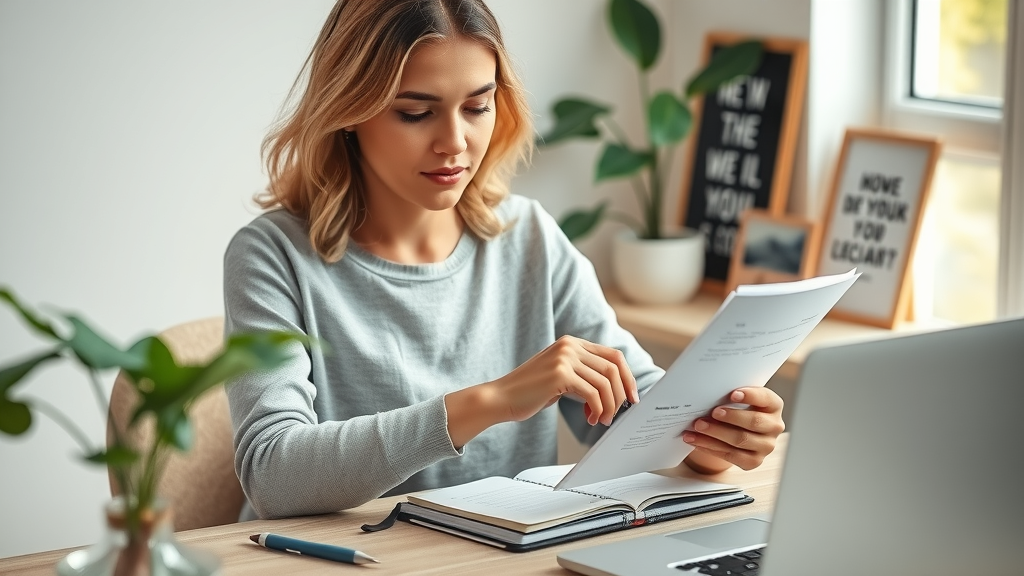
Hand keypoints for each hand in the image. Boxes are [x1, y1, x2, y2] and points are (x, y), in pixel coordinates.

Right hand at [445, 336, 639, 447]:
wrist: (500, 398)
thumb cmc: (529, 392)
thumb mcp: (560, 376)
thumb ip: (582, 374)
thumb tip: (614, 389)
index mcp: (571, 342)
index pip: (613, 355)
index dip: (627, 377)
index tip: (631, 397)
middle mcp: (569, 346)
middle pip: (614, 367)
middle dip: (622, 393)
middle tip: (619, 413)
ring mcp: (564, 358)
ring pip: (605, 382)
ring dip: (609, 405)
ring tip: (601, 420)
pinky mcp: (560, 374)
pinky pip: (593, 393)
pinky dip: (598, 409)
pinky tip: (590, 418)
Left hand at [681, 387, 784, 474]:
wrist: (737, 430)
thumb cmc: (738, 409)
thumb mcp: (739, 399)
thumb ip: (731, 396)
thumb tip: (709, 394)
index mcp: (773, 405)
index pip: (765, 398)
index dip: (750, 396)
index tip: (733, 394)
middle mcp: (774, 426)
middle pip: (754, 422)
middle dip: (731, 417)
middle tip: (712, 412)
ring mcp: (766, 446)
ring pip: (740, 440)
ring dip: (716, 433)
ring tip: (698, 426)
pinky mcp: (753, 461)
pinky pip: (731, 456)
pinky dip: (711, 447)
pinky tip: (697, 440)